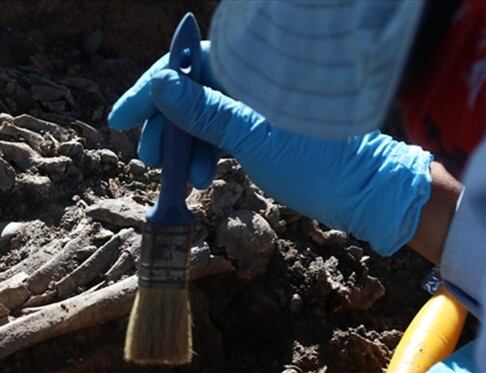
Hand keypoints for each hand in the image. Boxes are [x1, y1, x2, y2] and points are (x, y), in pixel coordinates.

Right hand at [108, 43, 432, 255]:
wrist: (364, 195)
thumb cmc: (317, 161)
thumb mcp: (252, 137)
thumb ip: (203, 111)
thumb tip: (158, 84)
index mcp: (253, 68)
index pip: (186, 65)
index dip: (149, 90)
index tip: (121, 119)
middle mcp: (249, 82)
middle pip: (186, 93)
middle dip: (163, 126)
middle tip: (147, 158)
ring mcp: (252, 108)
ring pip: (198, 120)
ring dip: (181, 148)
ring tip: (179, 178)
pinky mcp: (256, 133)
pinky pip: (215, 138)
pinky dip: (202, 157)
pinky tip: (199, 179)